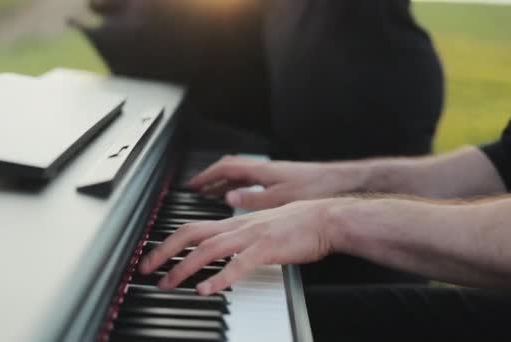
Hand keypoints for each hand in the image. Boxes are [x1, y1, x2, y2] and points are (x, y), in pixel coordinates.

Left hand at [138, 200, 340, 294]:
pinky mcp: (267, 249)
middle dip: (163, 251)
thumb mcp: (260, 227)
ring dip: (183, 267)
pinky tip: (205, 290)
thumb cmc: (297, 224)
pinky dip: (219, 278)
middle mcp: (237, 226)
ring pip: (208, 248)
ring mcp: (251, 236)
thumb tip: (222, 248)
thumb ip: (239, 236)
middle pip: (190, 233)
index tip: (153, 255)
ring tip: (167, 284)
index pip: (192, 227)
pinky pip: (238, 264)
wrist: (326, 218)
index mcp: (234, 222)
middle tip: (145, 269)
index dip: (168, 240)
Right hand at [187, 156, 367, 209]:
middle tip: (197, 189)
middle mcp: (265, 169)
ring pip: (241, 175)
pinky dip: (239, 188)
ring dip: (224, 183)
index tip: (191, 184)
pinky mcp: (282, 181)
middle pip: (230, 168)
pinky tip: (241, 198)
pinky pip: (251, 181)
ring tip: (212, 194)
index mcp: (261, 171)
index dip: (206, 176)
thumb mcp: (280, 200)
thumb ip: (252, 199)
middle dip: (211, 178)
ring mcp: (273, 174)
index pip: (225, 168)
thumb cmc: (315, 189)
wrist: (343, 184)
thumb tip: (228, 196)